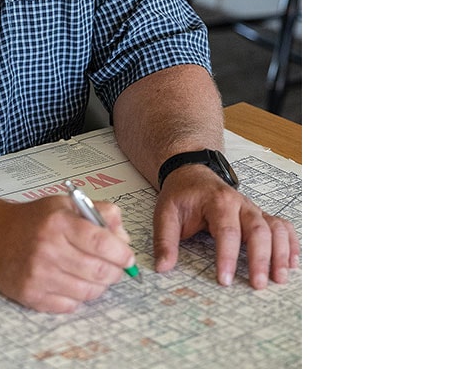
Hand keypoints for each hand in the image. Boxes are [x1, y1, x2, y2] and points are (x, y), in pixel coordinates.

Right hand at [0, 195, 136, 312]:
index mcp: (58, 222)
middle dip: (115, 272)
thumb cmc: (34, 221)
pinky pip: (70, 305)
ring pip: (88, 292)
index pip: (101, 242)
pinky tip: (71, 283)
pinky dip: (77, 298)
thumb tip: (123, 239)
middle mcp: (48, 248)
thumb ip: (100, 213)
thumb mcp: (66, 204)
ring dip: (98, 286)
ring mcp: (38, 274)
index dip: (121, 253)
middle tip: (115, 268)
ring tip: (92, 275)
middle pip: (99, 271)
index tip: (127, 257)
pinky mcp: (31, 295)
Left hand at [152, 165, 298, 287]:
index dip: (227, 256)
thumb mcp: (165, 213)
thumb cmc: (181, 195)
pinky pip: (281, 226)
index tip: (225, 280)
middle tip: (259, 284)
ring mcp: (252, 209)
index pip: (227, 230)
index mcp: (217, 201)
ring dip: (281, 253)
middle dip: (261, 258)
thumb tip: (163, 267)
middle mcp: (240, 203)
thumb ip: (165, 240)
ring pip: (275, 228)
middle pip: (258, 229)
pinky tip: (293, 263)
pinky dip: (290, 243)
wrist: (191, 173)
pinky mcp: (259, 215)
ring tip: (280, 278)